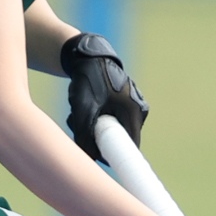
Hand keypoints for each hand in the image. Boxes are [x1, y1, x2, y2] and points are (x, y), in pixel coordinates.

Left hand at [59, 32, 148, 158]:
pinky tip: (84, 107)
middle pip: (119, 138)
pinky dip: (96, 118)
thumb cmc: (88, 79)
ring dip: (93, 127)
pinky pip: (110, 119)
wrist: (88, 56)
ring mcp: (132, 104)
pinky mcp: (124, 102)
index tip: (99, 158)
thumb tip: (88, 159)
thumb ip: (85, 136)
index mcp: (134, 111)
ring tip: (77, 113)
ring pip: (112, 129)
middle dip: (97, 137)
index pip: (130, 146)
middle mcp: (138, 109)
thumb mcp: (83, 110)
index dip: (116, 157)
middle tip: (79, 126)